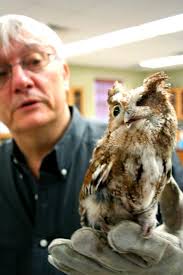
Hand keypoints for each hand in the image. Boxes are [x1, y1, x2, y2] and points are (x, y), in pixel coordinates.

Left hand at [48, 177, 182, 274]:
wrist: (177, 265)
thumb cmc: (179, 234)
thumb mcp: (182, 217)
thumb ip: (171, 197)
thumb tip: (160, 171)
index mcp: (168, 252)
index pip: (151, 248)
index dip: (133, 241)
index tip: (116, 232)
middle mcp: (145, 268)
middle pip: (119, 263)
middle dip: (97, 250)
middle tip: (79, 238)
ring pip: (101, 271)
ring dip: (77, 260)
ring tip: (56, 248)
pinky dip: (73, 267)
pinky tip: (56, 257)